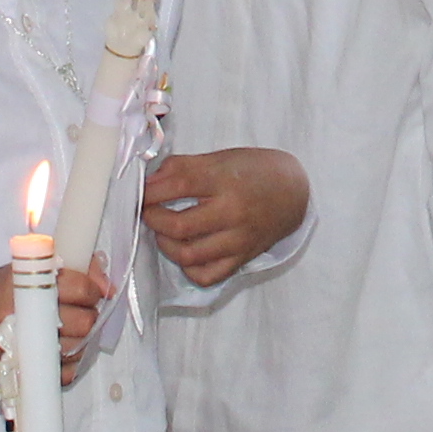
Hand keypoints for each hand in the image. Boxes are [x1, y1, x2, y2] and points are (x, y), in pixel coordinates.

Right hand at [0, 258, 110, 381]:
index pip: (75, 287)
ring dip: (82, 338)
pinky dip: (71, 362)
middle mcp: (20, 318)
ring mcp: (22, 350)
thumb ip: (68, 266)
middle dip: (89, 314)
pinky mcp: (25, 374)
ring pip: (78, 348)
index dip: (91, 288)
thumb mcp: (24, 269)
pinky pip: (66, 373)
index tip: (92, 289)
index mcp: (20, 286)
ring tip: (67, 328)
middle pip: (82, 322)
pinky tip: (59, 349)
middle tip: (81, 309)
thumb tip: (105, 282)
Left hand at [141, 144, 309, 286]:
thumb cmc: (254, 170)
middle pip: (179, 226)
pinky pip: (207, 275)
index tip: (138, 192)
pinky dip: (189, 267)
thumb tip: (149, 182)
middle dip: (152, 219)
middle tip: (148, 212)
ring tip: (164, 232)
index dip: (149, 191)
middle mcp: (233, 211)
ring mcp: (238, 239)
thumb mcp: (220, 157)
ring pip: (189, 254)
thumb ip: (183, 167)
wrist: (293, 191)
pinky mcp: (242, 258)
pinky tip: (186, 252)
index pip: (177, 185)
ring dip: (166, 244)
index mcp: (226, 179)